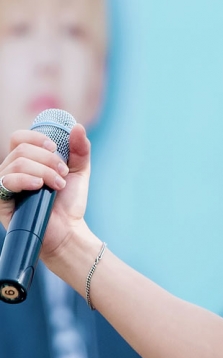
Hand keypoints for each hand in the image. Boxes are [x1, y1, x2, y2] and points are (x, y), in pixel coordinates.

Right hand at [0, 124, 92, 262]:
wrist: (68, 231)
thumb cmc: (69, 203)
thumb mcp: (79, 171)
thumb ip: (80, 149)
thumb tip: (78, 126)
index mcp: (25, 161)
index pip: (19, 138)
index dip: (36, 138)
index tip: (56, 148)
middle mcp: (11, 171)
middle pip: (22, 149)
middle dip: (48, 159)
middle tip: (63, 174)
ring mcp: (5, 186)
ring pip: (18, 163)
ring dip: (44, 171)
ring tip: (57, 185)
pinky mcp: (1, 202)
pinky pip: (7, 181)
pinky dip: (25, 179)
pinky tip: (39, 186)